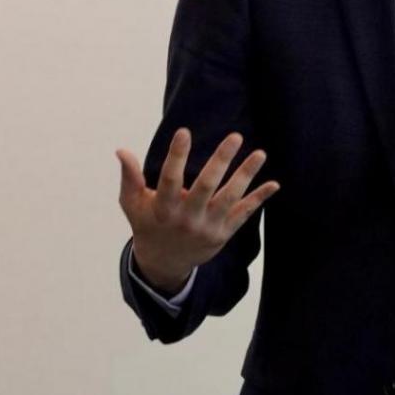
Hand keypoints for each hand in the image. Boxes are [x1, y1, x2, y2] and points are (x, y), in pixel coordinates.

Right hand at [116, 128, 278, 294]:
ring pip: (230, 199)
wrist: (164, 263)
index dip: (176, 155)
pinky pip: (243, 214)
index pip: (170, 178)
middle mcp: (187, 218)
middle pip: (206, 186)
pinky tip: (273, 183)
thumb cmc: (147, 224)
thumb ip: (130, 177)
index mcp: (163, 208)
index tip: (184, 132)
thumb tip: (121, 150)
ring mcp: (207, 227)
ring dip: (246, 176)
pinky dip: (259, 199)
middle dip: (221, 161)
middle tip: (235, 136)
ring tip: (260, 153)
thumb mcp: (132, 203)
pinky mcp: (223, 234)